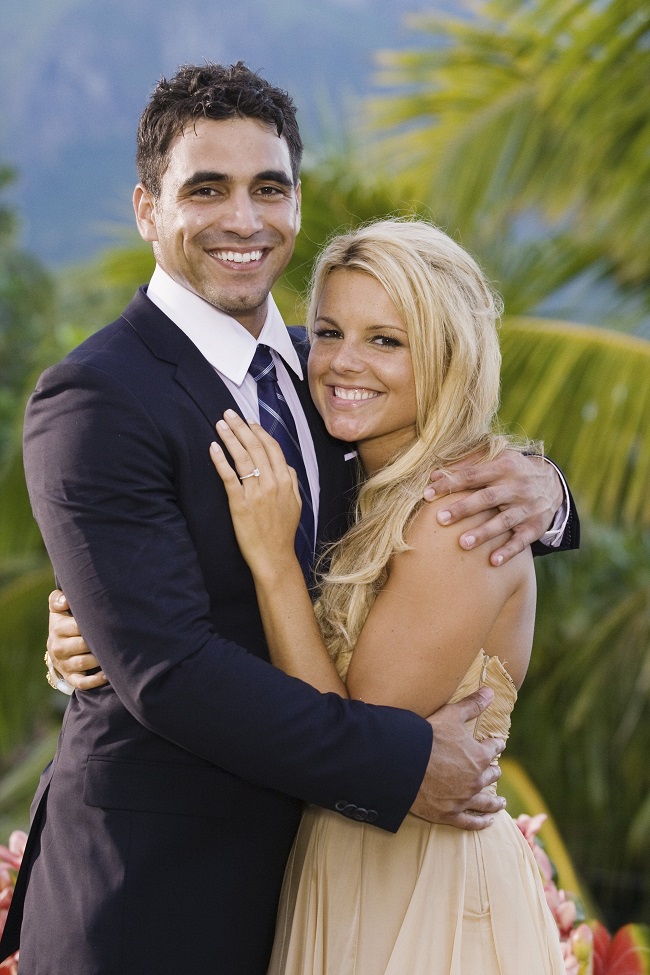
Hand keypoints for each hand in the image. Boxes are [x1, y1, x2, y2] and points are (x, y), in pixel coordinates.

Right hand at [47, 590, 107, 689]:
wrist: (57, 647)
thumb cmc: (65, 623)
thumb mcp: (59, 610)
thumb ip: (58, 599)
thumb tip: (64, 601)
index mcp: (58, 628)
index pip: (77, 626)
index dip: (95, 623)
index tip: (110, 619)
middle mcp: (59, 648)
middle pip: (82, 644)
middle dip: (100, 640)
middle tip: (119, 635)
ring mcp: (64, 664)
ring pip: (84, 663)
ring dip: (100, 659)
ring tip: (116, 652)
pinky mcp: (71, 678)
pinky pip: (82, 683)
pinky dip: (95, 680)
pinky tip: (108, 674)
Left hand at [210, 409, 300, 574]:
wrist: (274, 556)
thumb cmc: (282, 532)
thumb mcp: (296, 504)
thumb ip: (292, 481)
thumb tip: (286, 465)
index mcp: (286, 481)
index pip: (272, 448)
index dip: (259, 432)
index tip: (248, 422)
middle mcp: (272, 483)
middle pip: (255, 447)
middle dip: (241, 427)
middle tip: (229, 414)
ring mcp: (256, 493)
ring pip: (242, 458)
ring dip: (230, 438)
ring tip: (220, 424)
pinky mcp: (240, 504)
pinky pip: (229, 477)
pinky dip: (221, 460)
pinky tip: (214, 447)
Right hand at [410, 687, 505, 829]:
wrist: (404, 765)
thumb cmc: (428, 737)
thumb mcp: (452, 715)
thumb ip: (473, 705)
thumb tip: (491, 691)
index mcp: (479, 756)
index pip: (493, 749)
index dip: (495, 744)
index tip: (497, 743)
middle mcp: (475, 780)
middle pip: (491, 776)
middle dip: (494, 771)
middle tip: (495, 771)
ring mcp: (463, 799)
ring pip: (485, 802)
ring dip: (495, 802)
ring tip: (501, 802)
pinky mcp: (449, 814)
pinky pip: (471, 822)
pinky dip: (481, 823)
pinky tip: (488, 822)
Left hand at [424, 451, 562, 565]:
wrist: (553, 484)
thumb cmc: (513, 471)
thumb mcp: (497, 458)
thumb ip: (467, 464)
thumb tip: (434, 474)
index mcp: (503, 467)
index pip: (472, 476)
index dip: (450, 484)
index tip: (427, 494)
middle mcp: (516, 487)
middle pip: (487, 498)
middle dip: (463, 509)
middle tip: (440, 519)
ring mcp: (526, 508)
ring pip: (504, 521)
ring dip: (483, 533)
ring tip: (462, 543)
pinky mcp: (535, 527)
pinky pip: (521, 541)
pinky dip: (508, 551)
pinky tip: (493, 561)